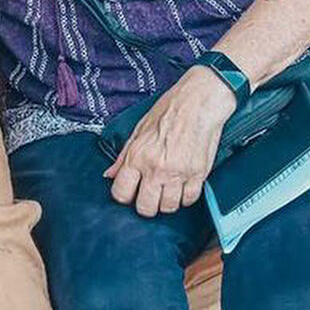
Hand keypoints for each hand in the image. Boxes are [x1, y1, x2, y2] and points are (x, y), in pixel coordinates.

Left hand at [104, 68, 235, 216]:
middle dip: (146, 204)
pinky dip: (185, 196)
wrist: (199, 101)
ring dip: (167, 201)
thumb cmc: (170, 109)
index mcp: (138, 155)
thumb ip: (124, 155)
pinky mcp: (198, 175)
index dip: (124, 195)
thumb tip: (110, 174)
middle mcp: (156, 168)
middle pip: (146, 208)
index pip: (121, 193)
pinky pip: (189, 200)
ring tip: (168, 187)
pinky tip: (183, 184)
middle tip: (150, 193)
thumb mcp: (140, 128)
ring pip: (168, 208)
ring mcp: (178, 173)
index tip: (130, 191)